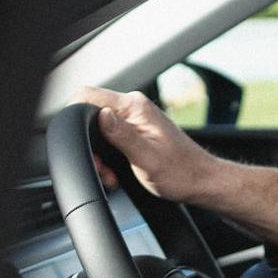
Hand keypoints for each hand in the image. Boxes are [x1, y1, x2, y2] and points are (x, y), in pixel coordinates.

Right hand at [69, 86, 218, 203]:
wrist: (201, 181)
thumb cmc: (181, 173)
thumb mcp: (147, 158)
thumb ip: (122, 135)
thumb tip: (101, 115)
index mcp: (135, 107)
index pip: (88, 95)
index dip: (75, 116)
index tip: (82, 143)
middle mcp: (134, 108)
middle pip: (90, 114)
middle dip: (89, 144)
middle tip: (103, 167)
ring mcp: (135, 118)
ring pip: (98, 129)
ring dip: (99, 154)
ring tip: (112, 173)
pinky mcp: (136, 131)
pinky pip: (110, 138)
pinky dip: (108, 156)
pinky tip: (117, 171)